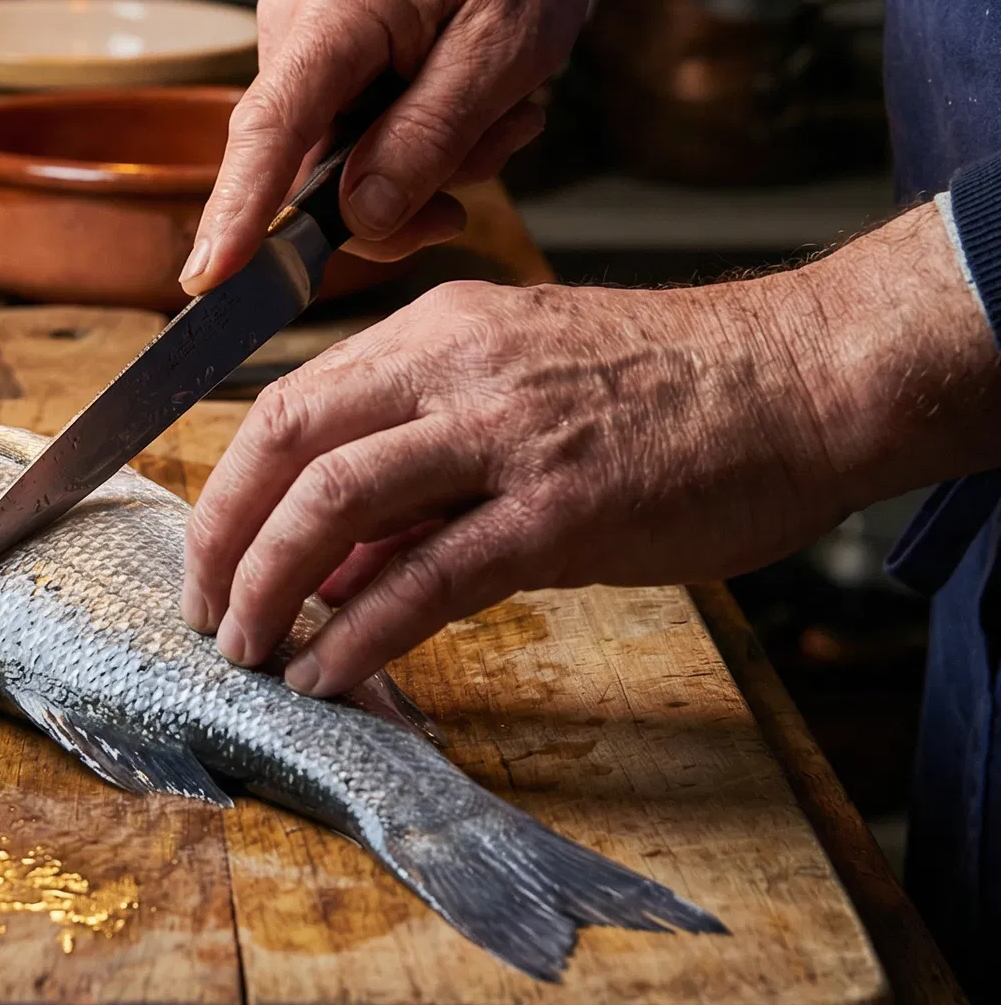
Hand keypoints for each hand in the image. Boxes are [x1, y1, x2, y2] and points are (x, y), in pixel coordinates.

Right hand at [182, 0, 627, 290]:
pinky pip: (356, 134)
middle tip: (495, 154)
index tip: (206, 279)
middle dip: (403, 192)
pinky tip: (477, 105)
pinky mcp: (324, 57)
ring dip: (428, 161)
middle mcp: (295, 29)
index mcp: (334, 14)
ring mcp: (304, 43)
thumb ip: (429, 137)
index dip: (236, 213)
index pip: (266, 131)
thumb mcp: (505, 48)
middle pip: (311, 169)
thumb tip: (361, 219)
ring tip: (504, 111)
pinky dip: (419, 138)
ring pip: (343, 161)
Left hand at [182, 204, 1000, 695]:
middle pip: (285, 438)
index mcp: (438, 330)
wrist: (801, 379)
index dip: (231, 483)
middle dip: (222, 532)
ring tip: (249, 649)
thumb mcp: (520, 389)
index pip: (290, 399)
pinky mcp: (562, 511)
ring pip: (335, 500)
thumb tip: (331, 562)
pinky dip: (362, 631)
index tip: (211, 550)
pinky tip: (331, 673)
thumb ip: (419, 467)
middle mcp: (454, 367)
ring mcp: (506, 435)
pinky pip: (428, 576)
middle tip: (204, 609)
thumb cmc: (670, 389)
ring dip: (270, 582)